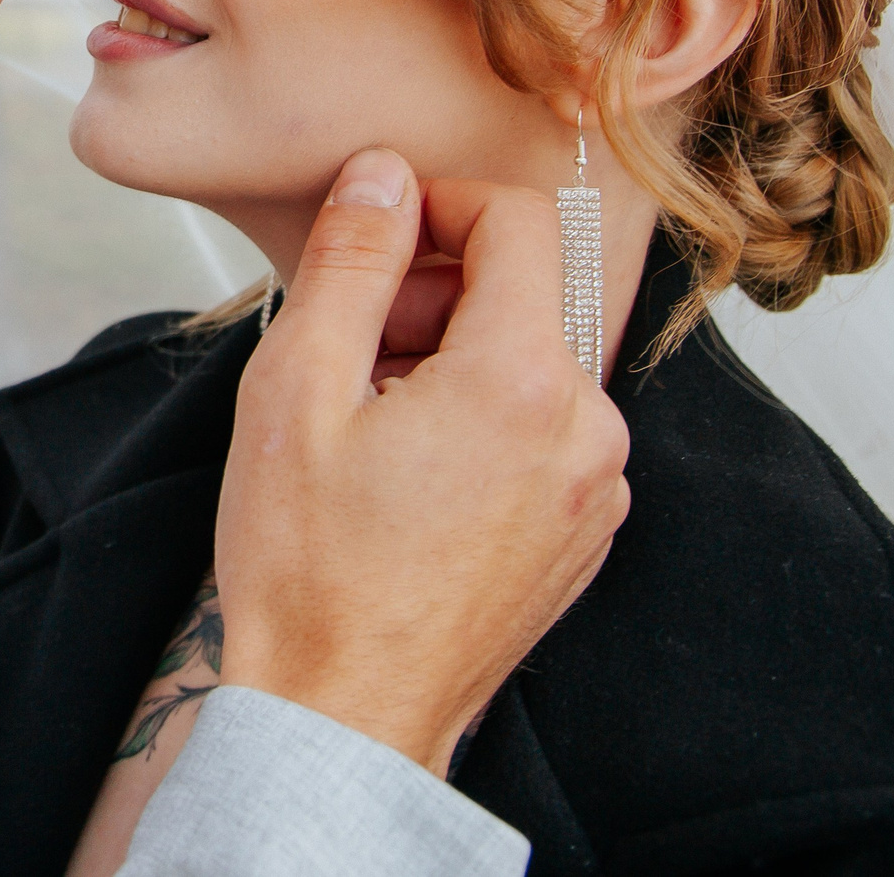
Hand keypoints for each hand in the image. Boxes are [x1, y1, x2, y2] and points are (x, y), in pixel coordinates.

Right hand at [212, 148, 629, 773]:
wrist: (345, 717)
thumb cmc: (310, 570)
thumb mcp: (297, 389)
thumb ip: (351, 262)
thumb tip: (383, 175)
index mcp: (523, 382)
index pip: (518, 221)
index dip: (437, 204)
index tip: (373, 236)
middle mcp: (586, 431)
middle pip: (523, 296)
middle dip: (433, 293)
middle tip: (347, 346)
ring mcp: (595, 490)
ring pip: (529, 364)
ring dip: (451, 360)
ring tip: (366, 422)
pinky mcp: (584, 534)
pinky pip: (541, 432)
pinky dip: (479, 422)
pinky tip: (404, 473)